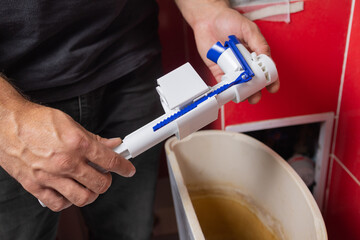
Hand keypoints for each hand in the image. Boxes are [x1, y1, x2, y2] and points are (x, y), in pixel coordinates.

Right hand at [0, 101, 134, 211]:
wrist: (7, 123)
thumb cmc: (37, 121)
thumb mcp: (71, 124)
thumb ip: (94, 138)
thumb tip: (112, 144)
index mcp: (78, 144)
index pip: (110, 161)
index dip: (124, 167)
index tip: (128, 169)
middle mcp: (67, 162)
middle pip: (100, 183)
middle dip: (107, 181)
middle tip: (105, 175)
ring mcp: (51, 176)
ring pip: (83, 198)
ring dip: (91, 193)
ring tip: (89, 185)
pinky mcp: (36, 186)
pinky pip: (58, 204)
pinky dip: (68, 201)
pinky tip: (69, 191)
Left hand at [177, 1, 279, 103]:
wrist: (207, 19)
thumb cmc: (228, 20)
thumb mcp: (248, 28)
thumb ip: (258, 42)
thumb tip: (265, 56)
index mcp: (254, 53)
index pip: (265, 69)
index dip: (270, 79)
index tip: (273, 87)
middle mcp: (244, 62)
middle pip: (252, 80)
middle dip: (255, 90)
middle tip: (255, 96)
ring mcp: (231, 67)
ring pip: (239, 84)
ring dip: (241, 92)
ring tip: (243, 96)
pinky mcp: (218, 70)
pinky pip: (223, 82)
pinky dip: (226, 89)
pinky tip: (229, 93)